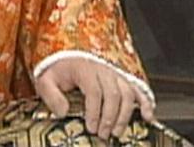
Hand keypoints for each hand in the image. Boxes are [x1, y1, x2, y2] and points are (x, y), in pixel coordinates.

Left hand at [35, 58, 154, 140]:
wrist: (65, 60)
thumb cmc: (57, 73)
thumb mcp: (45, 81)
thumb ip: (51, 95)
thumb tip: (63, 112)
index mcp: (83, 68)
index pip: (93, 91)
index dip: (94, 111)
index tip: (91, 128)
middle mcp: (102, 69)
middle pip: (113, 94)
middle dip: (109, 117)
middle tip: (103, 135)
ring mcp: (114, 74)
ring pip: (127, 93)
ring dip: (124, 115)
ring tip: (117, 133)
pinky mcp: (122, 80)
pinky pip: (138, 90)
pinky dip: (146, 103)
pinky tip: (148, 117)